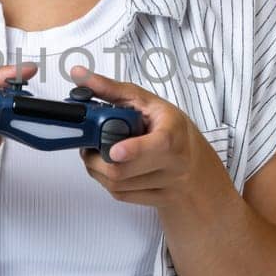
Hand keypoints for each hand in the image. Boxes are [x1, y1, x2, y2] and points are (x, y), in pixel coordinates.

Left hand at [69, 64, 218, 208]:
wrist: (196, 164)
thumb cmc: (172, 129)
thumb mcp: (147, 102)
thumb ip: (111, 89)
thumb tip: (79, 75)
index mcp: (173, 134)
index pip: (158, 145)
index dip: (133, 149)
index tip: (114, 151)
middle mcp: (174, 162)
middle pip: (123, 170)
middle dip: (96, 158)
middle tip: (89, 145)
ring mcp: (166, 184)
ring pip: (117, 185)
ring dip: (97, 170)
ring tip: (98, 154)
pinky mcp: (157, 200)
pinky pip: (121, 195)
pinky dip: (107, 182)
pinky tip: (110, 167)